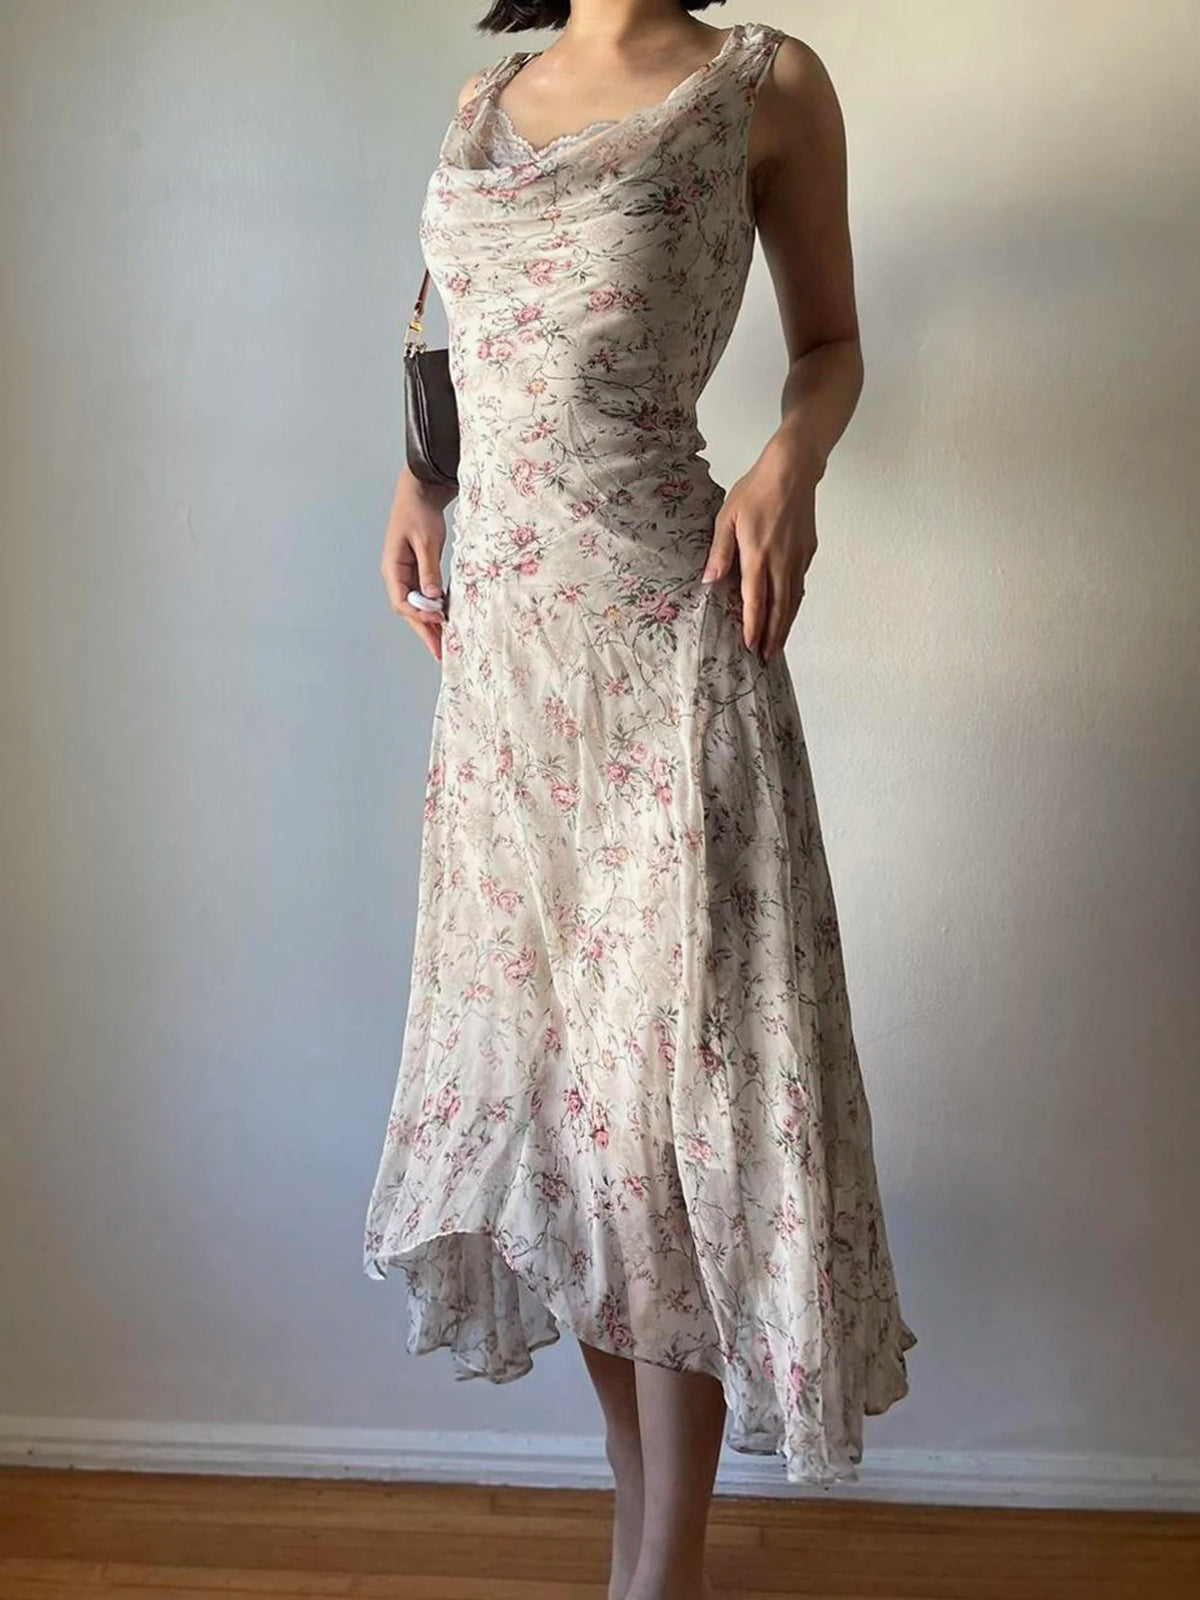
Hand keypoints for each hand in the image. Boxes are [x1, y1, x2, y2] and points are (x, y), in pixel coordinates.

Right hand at [380, 466, 451, 662]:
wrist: (419, 491)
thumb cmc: (419, 512)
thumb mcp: (426, 542)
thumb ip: (429, 571)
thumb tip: (433, 598)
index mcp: (392, 568)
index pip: (402, 601)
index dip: (420, 615)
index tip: (438, 622)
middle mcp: (395, 574)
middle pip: (407, 610)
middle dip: (423, 631)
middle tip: (440, 652)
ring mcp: (405, 573)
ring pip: (415, 605)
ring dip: (428, 623)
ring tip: (442, 643)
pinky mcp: (416, 570)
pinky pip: (422, 595)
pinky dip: (432, 609)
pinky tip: (443, 619)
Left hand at [701, 433, 822, 660]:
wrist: (792, 471)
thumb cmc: (755, 490)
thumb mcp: (726, 518)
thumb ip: (719, 552)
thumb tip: (710, 581)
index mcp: (758, 557)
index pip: (755, 602)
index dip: (753, 627)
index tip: (750, 646)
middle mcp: (781, 563)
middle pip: (779, 609)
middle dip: (772, 636)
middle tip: (766, 657)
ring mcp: (798, 558)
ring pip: (793, 600)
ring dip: (785, 625)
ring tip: (778, 644)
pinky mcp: (808, 551)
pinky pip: (799, 584)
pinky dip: (794, 603)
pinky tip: (788, 610)